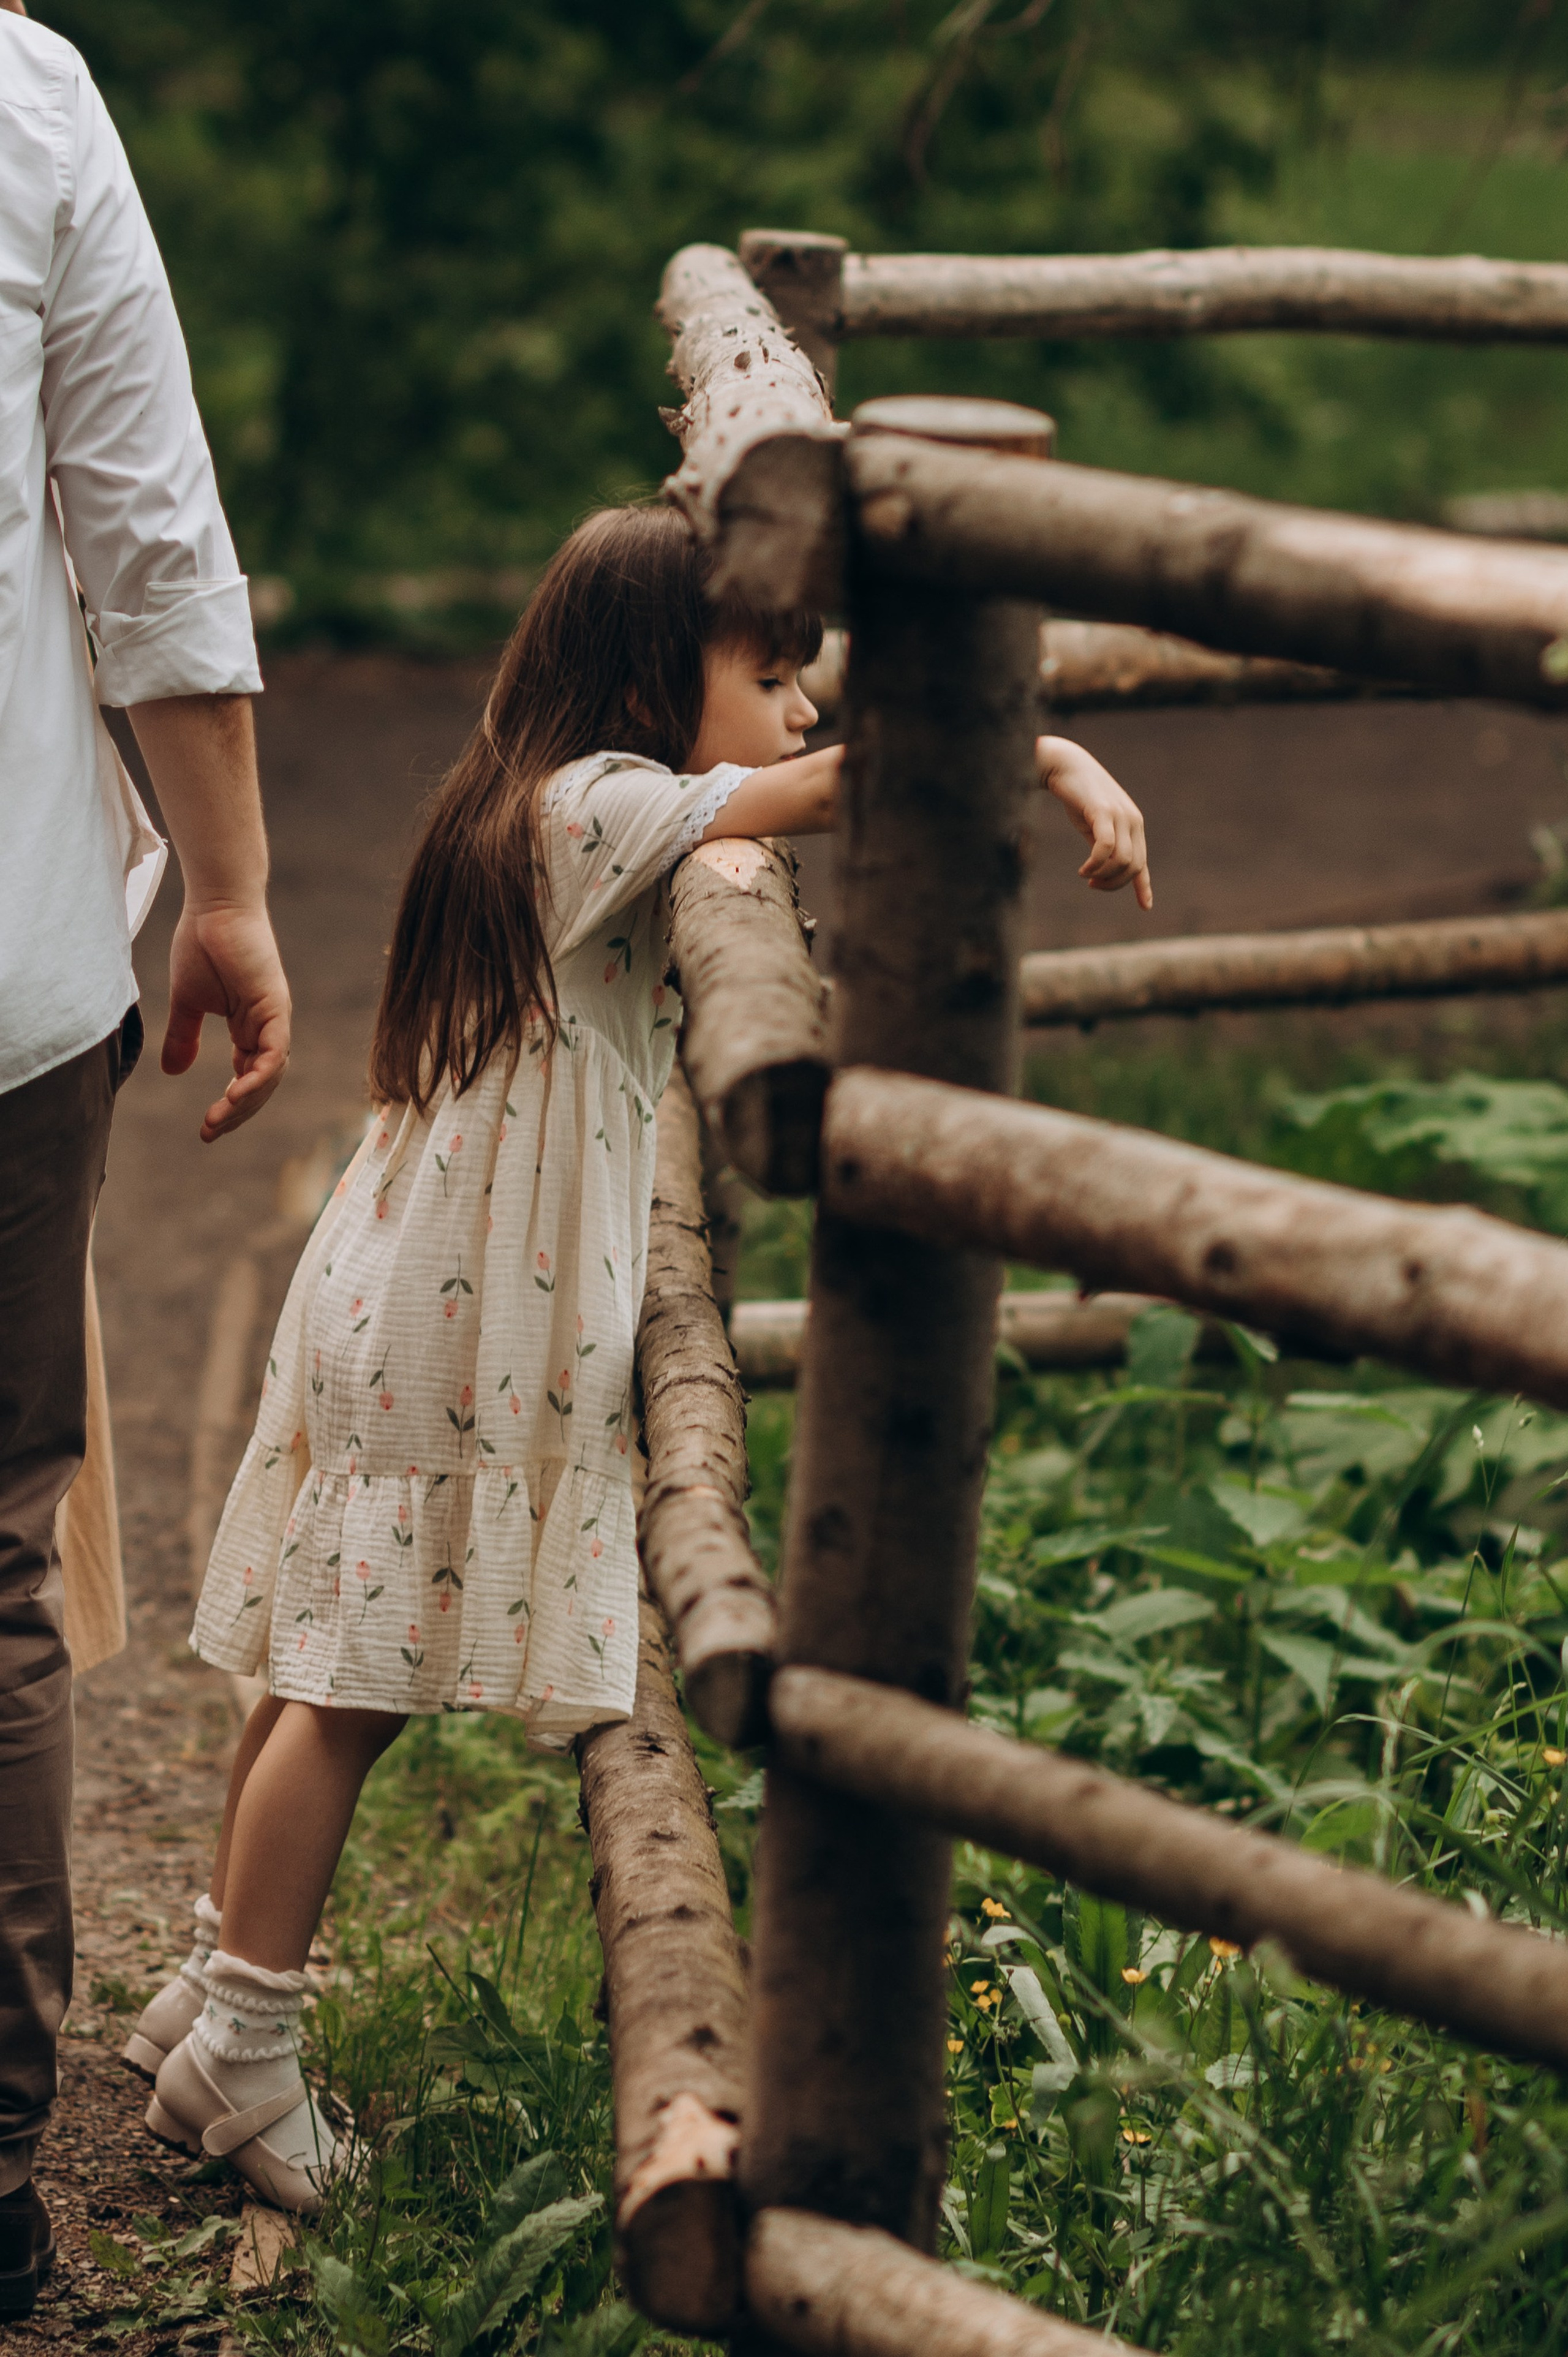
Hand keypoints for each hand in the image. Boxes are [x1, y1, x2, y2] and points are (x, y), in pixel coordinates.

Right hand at [163, 901, 291, 1141]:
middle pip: (262, 1084)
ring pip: (271, 1074)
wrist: (213, 907)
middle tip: (210, 1133)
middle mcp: (268, 1027)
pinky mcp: (275, 1006)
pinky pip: (274, 1052)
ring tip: (218, 1119)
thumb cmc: (202, 945)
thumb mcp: (187, 1002)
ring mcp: (275, 1018)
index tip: (205, 1128)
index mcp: (250, 1028)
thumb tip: (173, 1072)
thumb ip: (183, 1037)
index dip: (231, 1107)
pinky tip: (235, 1093)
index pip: (249, 1078)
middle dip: (237, 1113)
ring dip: (246, 1102)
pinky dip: (258, 1076)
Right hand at [1037, 735, 1152, 910]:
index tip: (1146, 907)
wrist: (1066, 766)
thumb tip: (1103, 869)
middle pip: (1133, 867)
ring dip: (1103, 876)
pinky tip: (1083, 869)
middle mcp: (1132, 821)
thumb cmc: (1078, 796)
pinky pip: (1107, 847)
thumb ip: (1104, 844)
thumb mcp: (1095, 824)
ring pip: (1123, 861)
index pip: (1142, 862)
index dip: (1144, 886)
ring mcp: (1120, 816)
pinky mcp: (1104, 812)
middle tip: (1092, 885)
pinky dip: (1096, 864)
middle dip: (1113, 884)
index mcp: (1133, 825)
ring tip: (1086, 875)